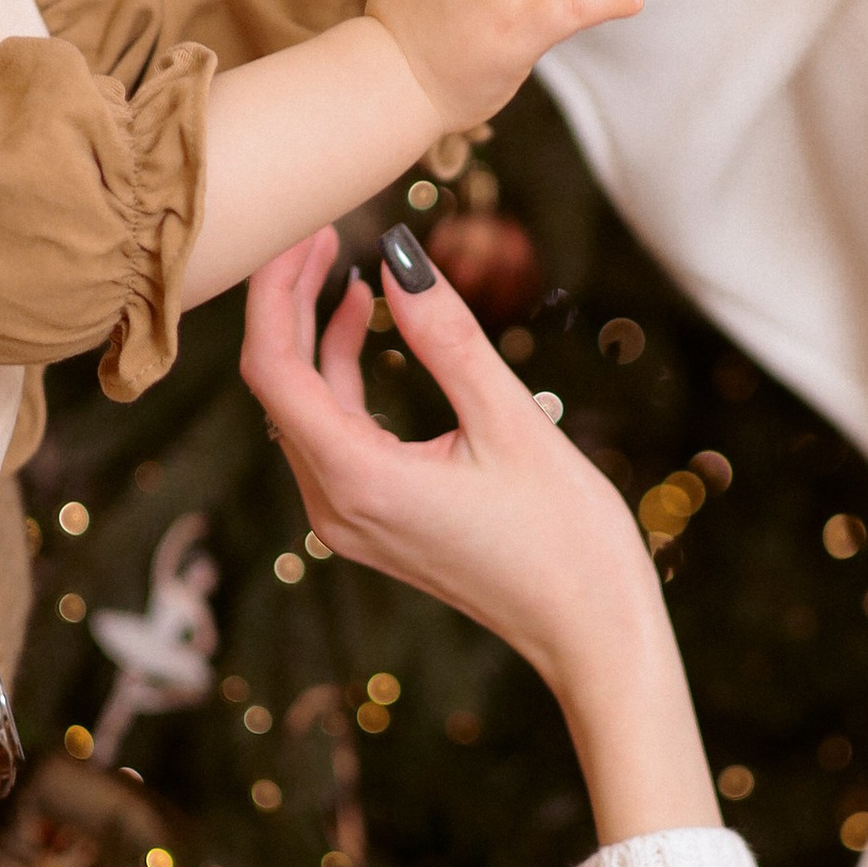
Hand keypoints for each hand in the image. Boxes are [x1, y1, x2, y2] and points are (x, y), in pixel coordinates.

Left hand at [241, 232, 718, 845]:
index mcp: (357, 481)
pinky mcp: (374, 523)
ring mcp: (349, 521)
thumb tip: (398, 258)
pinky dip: (340, 376)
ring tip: (344, 266)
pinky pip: (331, 435)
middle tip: (321, 231)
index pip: (274, 369)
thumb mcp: (511, 423)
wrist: (593, 635)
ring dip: (314, 336)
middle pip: (276, 386)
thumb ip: (447, 337)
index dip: (277, 292)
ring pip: (301, 410)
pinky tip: (365, 327)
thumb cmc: (567, 539)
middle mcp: (334, 506)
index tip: (310, 231)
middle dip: (289, 303)